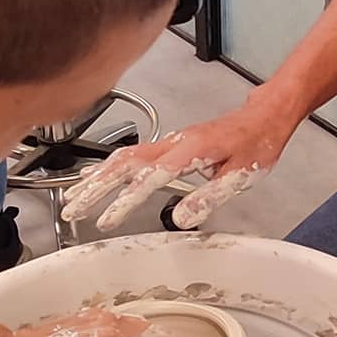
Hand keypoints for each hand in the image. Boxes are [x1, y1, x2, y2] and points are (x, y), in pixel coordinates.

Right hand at [58, 98, 295, 230]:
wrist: (264, 116)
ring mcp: (169, 141)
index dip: (126, 200)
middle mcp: (174, 142)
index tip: (107, 220)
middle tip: (73, 210)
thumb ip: (209, 196)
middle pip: (123, 163)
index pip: (150, 177)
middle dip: (95, 188)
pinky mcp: (169, 144)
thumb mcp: (241, 175)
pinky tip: (94, 176)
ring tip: (73, 198)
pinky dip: (109, 167)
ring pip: (122, 157)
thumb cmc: (256, 143)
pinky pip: (132, 154)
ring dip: (96, 179)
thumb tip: (180, 219)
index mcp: (191, 150)